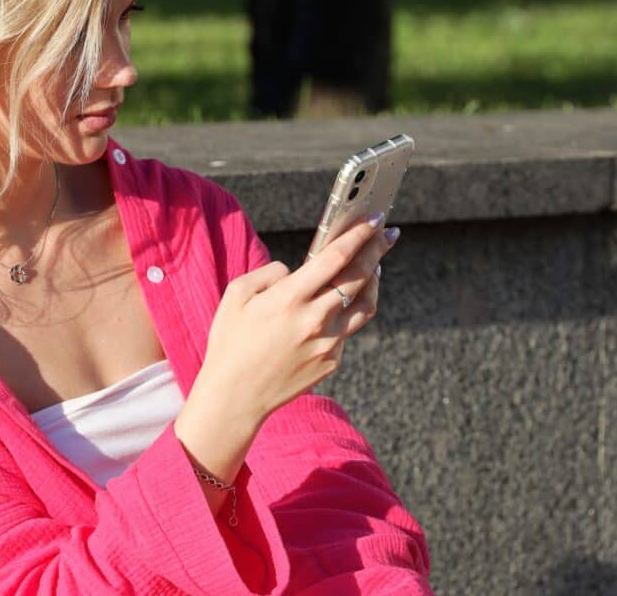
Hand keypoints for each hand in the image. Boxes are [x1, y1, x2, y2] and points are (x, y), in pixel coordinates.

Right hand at [197, 214, 399, 425]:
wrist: (235, 396)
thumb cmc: (230, 341)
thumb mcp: (237, 295)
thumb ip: (271, 273)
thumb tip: (298, 270)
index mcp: (289, 298)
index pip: (336, 258)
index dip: (358, 236)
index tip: (373, 220)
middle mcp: (314, 320)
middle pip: (360, 277)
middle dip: (376, 249)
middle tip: (386, 234)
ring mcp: (327, 343)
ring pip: (366, 305)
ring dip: (373, 280)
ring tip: (374, 265)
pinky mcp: (331, 361)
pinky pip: (346, 329)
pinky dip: (347, 311)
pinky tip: (339, 303)